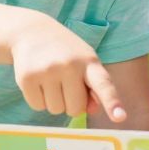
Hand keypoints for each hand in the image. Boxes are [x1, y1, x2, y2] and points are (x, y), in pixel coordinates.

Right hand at [9, 15, 124, 120]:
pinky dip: (38, 99)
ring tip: (50, 79)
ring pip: (56, 110)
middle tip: (64, 82)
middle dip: (71, 103)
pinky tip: (37, 80)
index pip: (104, 85)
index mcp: (89, 62)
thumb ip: (93, 87)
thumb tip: (91, 109)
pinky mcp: (27, 78)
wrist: (31, 31)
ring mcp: (47, 71)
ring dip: (54, 101)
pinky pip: (38, 106)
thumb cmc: (65, 52)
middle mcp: (69, 65)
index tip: (120, 118)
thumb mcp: (84, 62)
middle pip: (75, 109)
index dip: (112, 103)